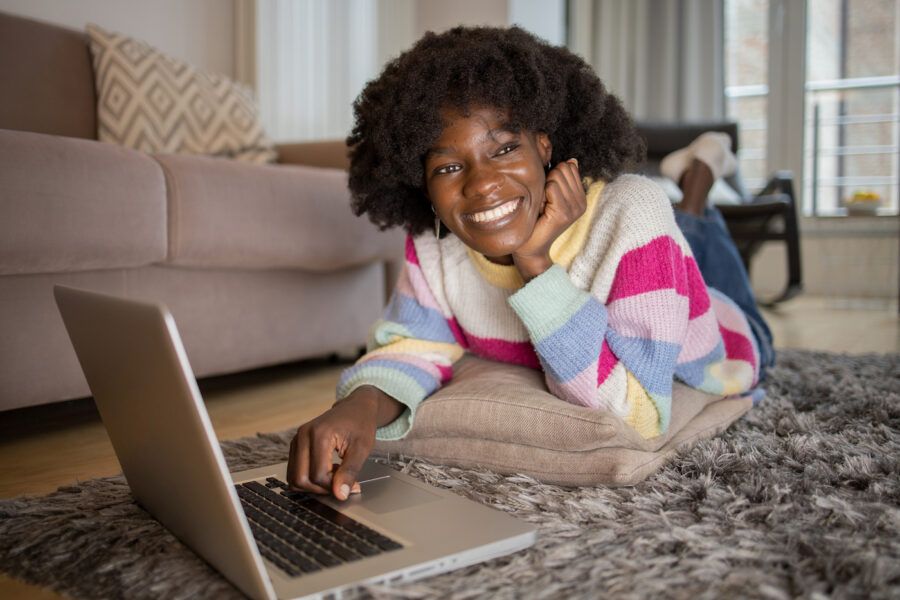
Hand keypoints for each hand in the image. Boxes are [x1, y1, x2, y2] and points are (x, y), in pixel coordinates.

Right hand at [286, 386, 395, 500]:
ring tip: (335, 474)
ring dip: (314, 485)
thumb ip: (350, 472)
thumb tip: (340, 495)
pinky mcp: (296, 445)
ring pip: (294, 478)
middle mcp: (303, 435)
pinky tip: (327, 470)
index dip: (333, 487)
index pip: (317, 475)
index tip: (352, 485)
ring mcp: (297, 440)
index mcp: (319, 434)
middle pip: (300, 479)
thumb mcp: (362, 449)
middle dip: (321, 488)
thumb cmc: (361, 424)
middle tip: (341, 482)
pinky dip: (309, 478)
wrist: (356, 408)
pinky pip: (295, 471)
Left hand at [512, 158, 585, 280]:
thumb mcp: (549, 196)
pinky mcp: (564, 213)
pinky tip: (540, 210)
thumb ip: (560, 179)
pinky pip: (551, 188)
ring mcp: (574, 208)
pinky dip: (541, 195)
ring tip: (541, 206)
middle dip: (548, 180)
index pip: (569, 166)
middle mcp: (581, 203)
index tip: (548, 195)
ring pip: (556, 176)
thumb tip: (572, 161)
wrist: (530, 247)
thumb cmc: (535, 220)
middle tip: (543, 200)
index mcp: (580, 197)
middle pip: (563, 168)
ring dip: (543, 188)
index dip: (552, 176)